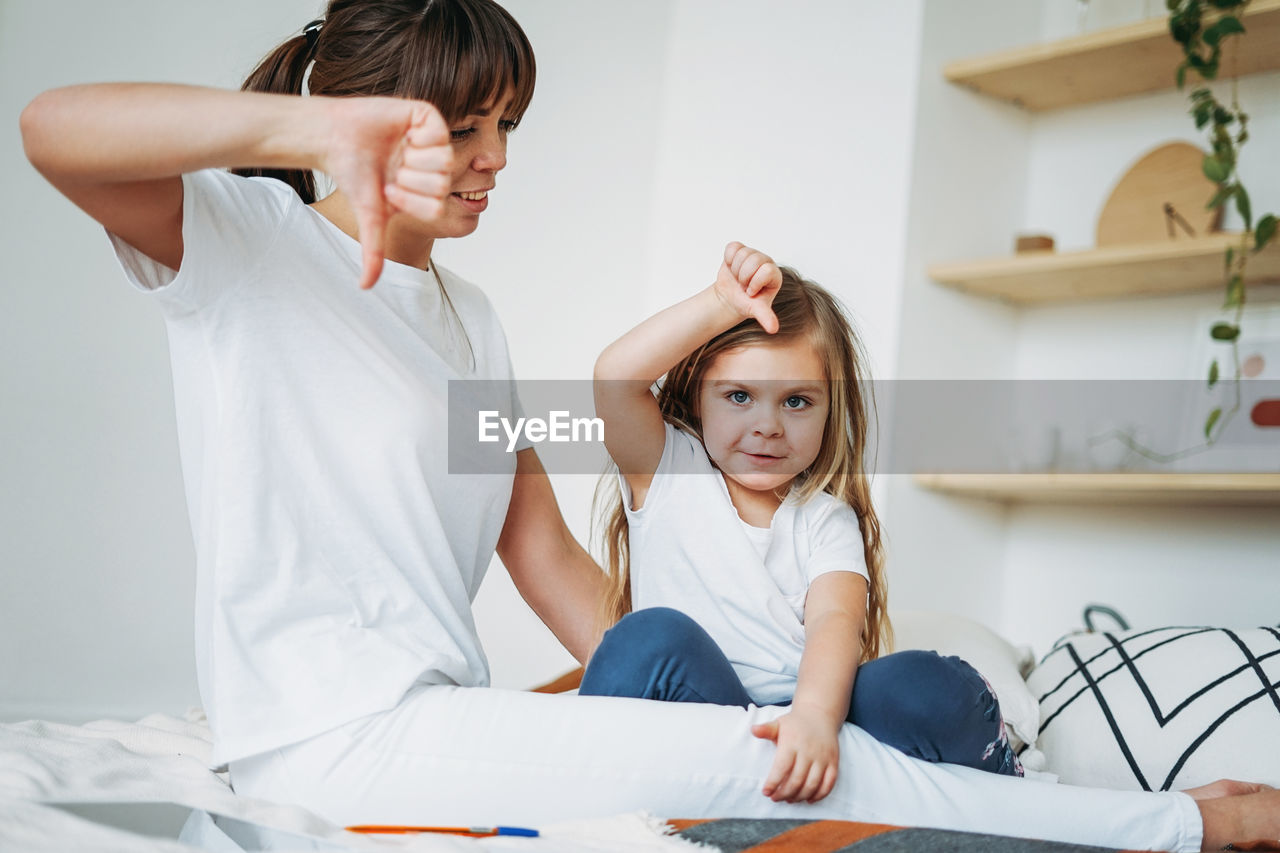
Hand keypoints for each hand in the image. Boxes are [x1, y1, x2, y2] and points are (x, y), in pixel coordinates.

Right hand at [319, 97, 452, 288]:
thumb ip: (374, 252)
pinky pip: (440, 133)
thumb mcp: (370, 216)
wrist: (335, 137)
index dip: (412, 201)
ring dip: (414, 160)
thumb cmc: (352, 175)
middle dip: (412, 181)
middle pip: (444, 184)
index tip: (389, 190)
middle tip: (392, 171)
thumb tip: (365, 288)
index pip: (438, 206)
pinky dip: (418, 138)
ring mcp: (432, 141)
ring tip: (397, 153)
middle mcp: (432, 167)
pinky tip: (402, 135)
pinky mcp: (426, 117)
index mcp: (424, 189)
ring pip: (446, 160)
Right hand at [713, 241, 781, 332]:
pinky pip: (732, 248)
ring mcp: (753, 253)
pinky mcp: (740, 249)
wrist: (730, 297)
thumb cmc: (746, 303)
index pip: (766, 270)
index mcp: (774, 274)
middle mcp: (766, 261)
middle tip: (743, 285)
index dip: (754, 283)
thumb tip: (773, 329)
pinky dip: (728, 260)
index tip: (751, 292)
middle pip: (753, 260)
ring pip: (742, 254)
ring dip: (735, 270)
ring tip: (738, 278)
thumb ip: (765, 316)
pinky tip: (732, 269)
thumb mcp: (756, 310)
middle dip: (743, 277)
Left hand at [750, 709, 839, 803]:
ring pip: (812, 785)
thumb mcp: (779, 723)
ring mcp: (823, 758)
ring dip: (799, 796)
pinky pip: (829, 783)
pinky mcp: (833, 762)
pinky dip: (819, 795)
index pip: (782, 767)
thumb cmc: (795, 723)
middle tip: (775, 798)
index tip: (766, 792)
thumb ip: (766, 729)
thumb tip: (753, 730)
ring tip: (789, 799)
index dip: (773, 782)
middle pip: (796, 780)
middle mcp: (809, 751)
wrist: (820, 715)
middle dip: (784, 793)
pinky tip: (808, 799)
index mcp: (792, 742)